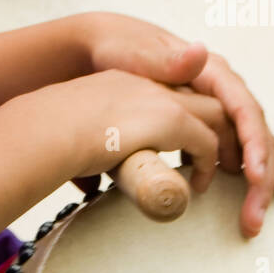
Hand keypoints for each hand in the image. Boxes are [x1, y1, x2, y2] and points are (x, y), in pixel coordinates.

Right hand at [30, 69, 221, 188]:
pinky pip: (206, 141)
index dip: (191, 119)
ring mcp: (160, 98)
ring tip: (223, 174)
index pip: (173, 93)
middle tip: (225, 160)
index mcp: (127, 84)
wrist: (48, 128)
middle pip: (203, 99)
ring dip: (224, 147)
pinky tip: (200, 184)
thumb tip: (87, 188)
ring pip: (215, 116)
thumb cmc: (50, 138)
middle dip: (221, 129)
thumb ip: (93, 151)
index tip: (194, 147)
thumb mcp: (78, 133)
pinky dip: (209, 163)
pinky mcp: (168, 118)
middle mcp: (148, 84)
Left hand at [76, 12, 273, 236]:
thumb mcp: (139, 53)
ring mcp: (217, 104)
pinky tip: (251, 196)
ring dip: (259, 181)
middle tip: (253, 216)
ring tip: (254, 217)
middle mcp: (222, 88)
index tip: (253, 177)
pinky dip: (248, 172)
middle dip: (261, 175)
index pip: (244, 111)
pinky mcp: (207, 120)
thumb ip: (168, 60)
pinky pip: (237, 147)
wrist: (104, 47)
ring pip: (252, 143)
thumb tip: (200, 53)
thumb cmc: (121, 48)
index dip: (254, 145)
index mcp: (211, 72)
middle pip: (255, 133)